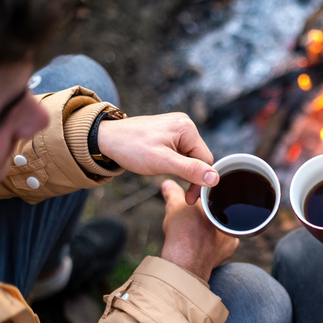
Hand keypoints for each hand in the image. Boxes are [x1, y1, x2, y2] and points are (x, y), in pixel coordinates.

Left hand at [98, 113, 218, 204]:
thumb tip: (215, 178)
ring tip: (165, 175)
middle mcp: (185, 124)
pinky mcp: (169, 133)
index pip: (206, 160)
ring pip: (190, 157)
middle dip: (190, 176)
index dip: (200, 181)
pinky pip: (181, 153)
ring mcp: (177, 128)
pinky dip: (175, 164)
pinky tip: (163, 167)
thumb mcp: (162, 162)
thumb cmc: (131, 149)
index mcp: (187, 128)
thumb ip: (190, 170)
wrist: (106, 139)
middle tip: (179, 192)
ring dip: (182, 170)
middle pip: (199, 158)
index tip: (189, 198)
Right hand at [159, 179, 237, 280]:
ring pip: (220, 226)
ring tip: (195, 229)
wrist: (187, 263)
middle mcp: (231, 218)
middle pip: (217, 210)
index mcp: (221, 203)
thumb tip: (167, 184)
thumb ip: (173, 193)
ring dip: (209, 226)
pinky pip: (221, 241)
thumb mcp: (174, 207)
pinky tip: (202, 241)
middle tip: (191, 215)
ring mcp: (232, 235)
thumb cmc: (182, 232)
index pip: (212, 193)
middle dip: (205, 211)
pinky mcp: (230, 250)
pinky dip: (212, 240)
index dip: (198, 196)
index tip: (189, 201)